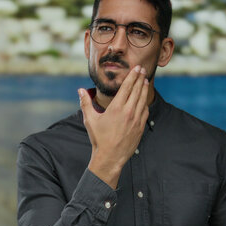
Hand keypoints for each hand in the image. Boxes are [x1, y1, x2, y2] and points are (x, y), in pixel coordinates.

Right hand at [79, 65, 149, 188]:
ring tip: (145, 81)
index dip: (133, 76)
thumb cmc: (99, 138)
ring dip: (144, 89)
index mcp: (116, 108)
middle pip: (137, 90)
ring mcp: (136, 119)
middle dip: (140, 79)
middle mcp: (128, 112)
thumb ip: (85, 103)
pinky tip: (144, 99)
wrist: (110, 157)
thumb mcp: (89, 120)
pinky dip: (145, 103)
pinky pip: (145, 111)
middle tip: (142, 70)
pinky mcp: (140, 127)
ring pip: (143, 99)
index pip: (127, 87)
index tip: (136, 68)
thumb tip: (80, 90)